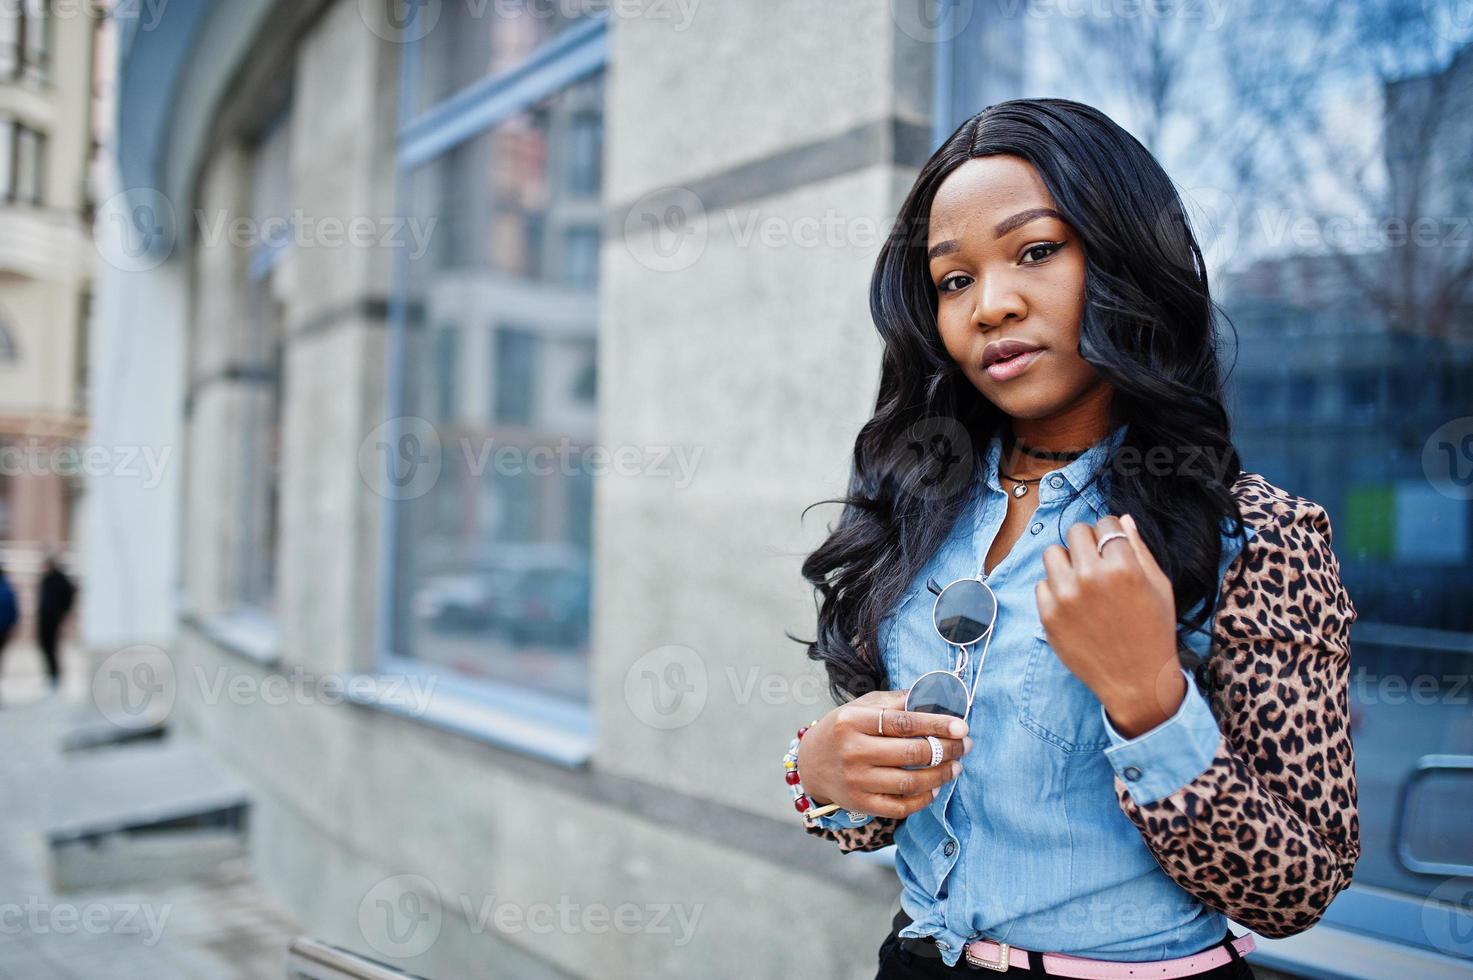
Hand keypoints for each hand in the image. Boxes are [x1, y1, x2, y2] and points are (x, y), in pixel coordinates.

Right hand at [796, 689, 971, 818]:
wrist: (810, 765)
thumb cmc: (842, 730)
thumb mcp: (860, 707)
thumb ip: (895, 702)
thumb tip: (933, 696)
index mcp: (853, 721)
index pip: (903, 722)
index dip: (936, 725)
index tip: (961, 727)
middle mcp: (853, 751)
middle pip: (910, 753)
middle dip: (946, 750)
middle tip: (964, 746)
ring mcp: (856, 781)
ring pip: (909, 782)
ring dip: (940, 775)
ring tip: (955, 766)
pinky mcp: (860, 804)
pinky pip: (900, 806)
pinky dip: (923, 799)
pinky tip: (935, 787)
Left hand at [1034, 513, 1184, 737]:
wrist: (1136, 681)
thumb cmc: (1154, 631)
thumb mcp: (1159, 586)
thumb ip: (1139, 548)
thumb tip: (1122, 519)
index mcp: (1123, 566)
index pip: (1105, 523)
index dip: (1109, 533)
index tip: (1112, 546)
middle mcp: (1091, 577)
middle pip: (1075, 532)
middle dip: (1087, 543)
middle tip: (1097, 563)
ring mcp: (1066, 597)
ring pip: (1052, 553)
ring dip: (1066, 562)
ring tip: (1082, 581)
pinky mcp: (1049, 616)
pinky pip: (1042, 584)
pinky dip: (1055, 590)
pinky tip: (1074, 605)